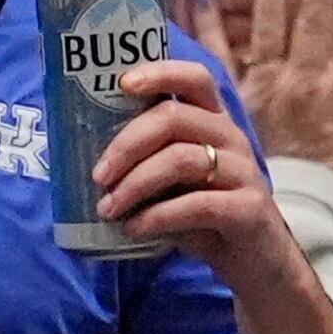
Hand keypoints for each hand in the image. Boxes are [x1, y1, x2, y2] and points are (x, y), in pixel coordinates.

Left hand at [92, 58, 292, 273]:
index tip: (121, 84)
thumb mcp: (169, 180)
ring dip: (134, 184)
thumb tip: (80, 154)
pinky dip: (156, 216)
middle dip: (125, 145)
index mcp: (212, 121)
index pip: (195, 78)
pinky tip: (134, 228)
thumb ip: (142, 160)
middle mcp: (231, 137)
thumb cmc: (201, 213)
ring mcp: (245, 171)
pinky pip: (197, 205)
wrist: (252, 260)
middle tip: (98, 176)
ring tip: (108, 208)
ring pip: (181, 159)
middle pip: (174, 117)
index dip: (160, 73)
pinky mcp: (249, 208)